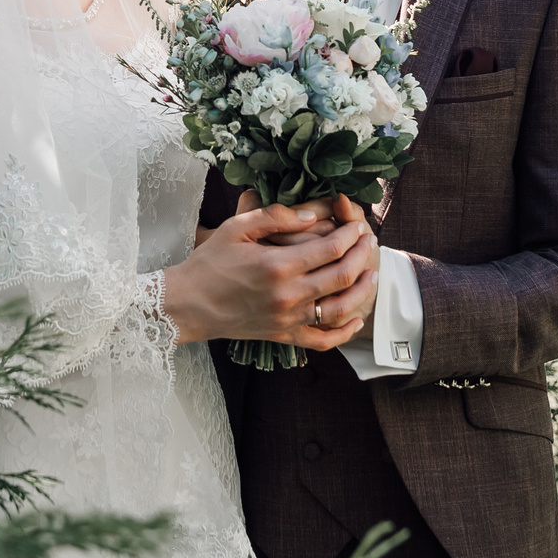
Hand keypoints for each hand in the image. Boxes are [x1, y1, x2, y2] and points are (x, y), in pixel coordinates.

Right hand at [163, 196, 378, 349]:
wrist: (186, 305)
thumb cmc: (209, 263)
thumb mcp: (236, 228)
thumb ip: (275, 216)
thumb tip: (312, 216)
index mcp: (278, 265)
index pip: (331, 248)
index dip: (351, 234)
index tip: (358, 225)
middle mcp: (288, 295)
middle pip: (342, 276)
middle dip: (362, 255)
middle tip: (369, 241)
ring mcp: (288, 320)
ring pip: (340, 309)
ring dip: (362, 291)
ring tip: (371, 274)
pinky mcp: (283, 336)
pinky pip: (322, 341)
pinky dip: (344, 333)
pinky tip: (354, 319)